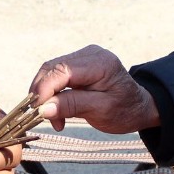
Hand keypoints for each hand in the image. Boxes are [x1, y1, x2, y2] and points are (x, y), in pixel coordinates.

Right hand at [29, 45, 160, 133]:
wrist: (138, 107)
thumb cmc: (124, 110)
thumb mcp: (100, 111)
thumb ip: (72, 106)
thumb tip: (43, 109)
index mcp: (101, 63)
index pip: (62, 70)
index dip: (44, 89)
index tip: (36, 110)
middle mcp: (90, 54)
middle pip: (52, 68)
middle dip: (42, 94)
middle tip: (40, 118)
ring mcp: (83, 57)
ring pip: (51, 72)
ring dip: (46, 96)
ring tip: (53, 119)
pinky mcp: (78, 64)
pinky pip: (56, 76)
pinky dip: (52, 94)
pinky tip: (57, 112)